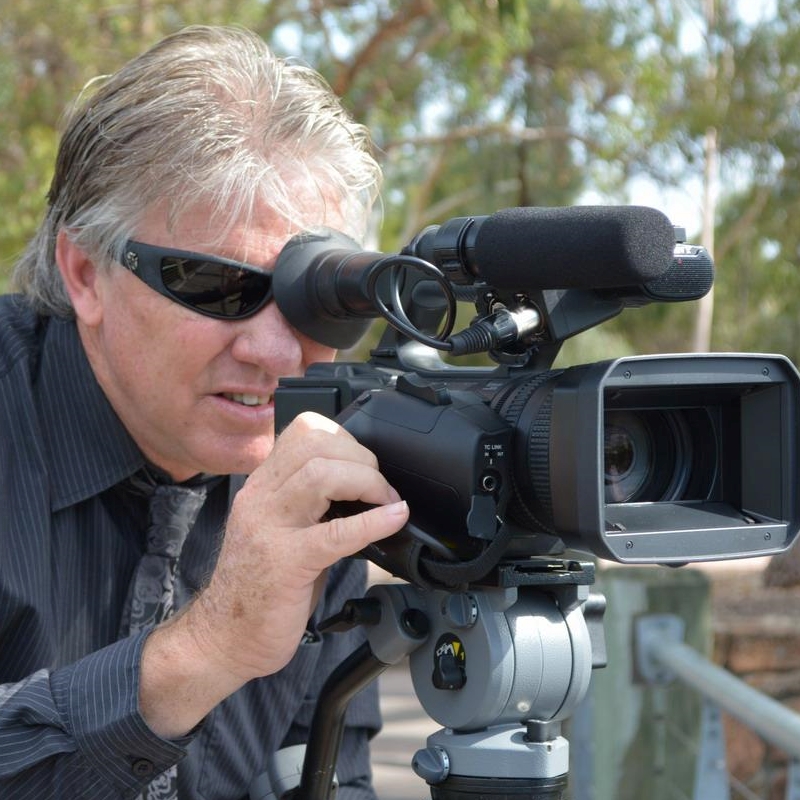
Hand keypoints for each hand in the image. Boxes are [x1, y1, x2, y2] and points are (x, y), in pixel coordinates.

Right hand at [139, 412, 407, 736]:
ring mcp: (270, 528)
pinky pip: (335, 532)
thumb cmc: (259, 585)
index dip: (344, 438)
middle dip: (361, 458)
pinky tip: (394, 520)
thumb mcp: (282, 528)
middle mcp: (262, 498)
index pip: (303, 431)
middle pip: (315, 444)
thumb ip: (314, 504)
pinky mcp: (285, 563)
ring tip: (387, 501)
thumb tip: (369, 490)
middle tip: (381, 487)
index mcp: (263, 486)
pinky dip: (373, 522)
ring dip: (367, 482)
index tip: (365, 463)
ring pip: (321, 475)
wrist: (222, 637)